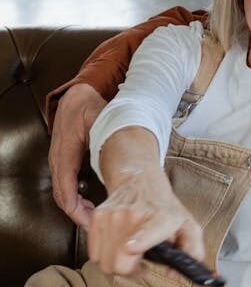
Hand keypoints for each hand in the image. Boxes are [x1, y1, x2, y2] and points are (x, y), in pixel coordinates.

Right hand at [48, 82, 106, 226]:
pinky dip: (73, 197)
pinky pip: (64, 184)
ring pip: (61, 190)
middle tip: (94, 223)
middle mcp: (58, 155)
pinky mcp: (62, 161)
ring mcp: (58, 159)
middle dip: (76, 211)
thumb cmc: (90, 106)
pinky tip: (86, 203)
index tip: (84, 216)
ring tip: (93, 216)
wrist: (77, 97)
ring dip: (75, 206)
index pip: (65, 181)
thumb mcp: (102, 117)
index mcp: (67, 146)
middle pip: (61, 191)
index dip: (73, 201)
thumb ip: (109, 133)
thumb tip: (122, 149)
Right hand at [88, 168, 203, 276]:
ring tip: (130, 253)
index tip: (132, 247)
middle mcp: (135, 216)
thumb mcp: (187, 226)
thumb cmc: (163, 207)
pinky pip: (94, 253)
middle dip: (129, 271)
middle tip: (139, 263)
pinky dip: (105, 254)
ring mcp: (114, 216)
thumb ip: (192, 251)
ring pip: (104, 262)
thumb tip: (175, 272)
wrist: (140, 180)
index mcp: (163, 218)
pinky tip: (118, 245)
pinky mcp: (98, 217)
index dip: (140, 241)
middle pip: (119, 263)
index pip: (149, 231)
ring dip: (116, 263)